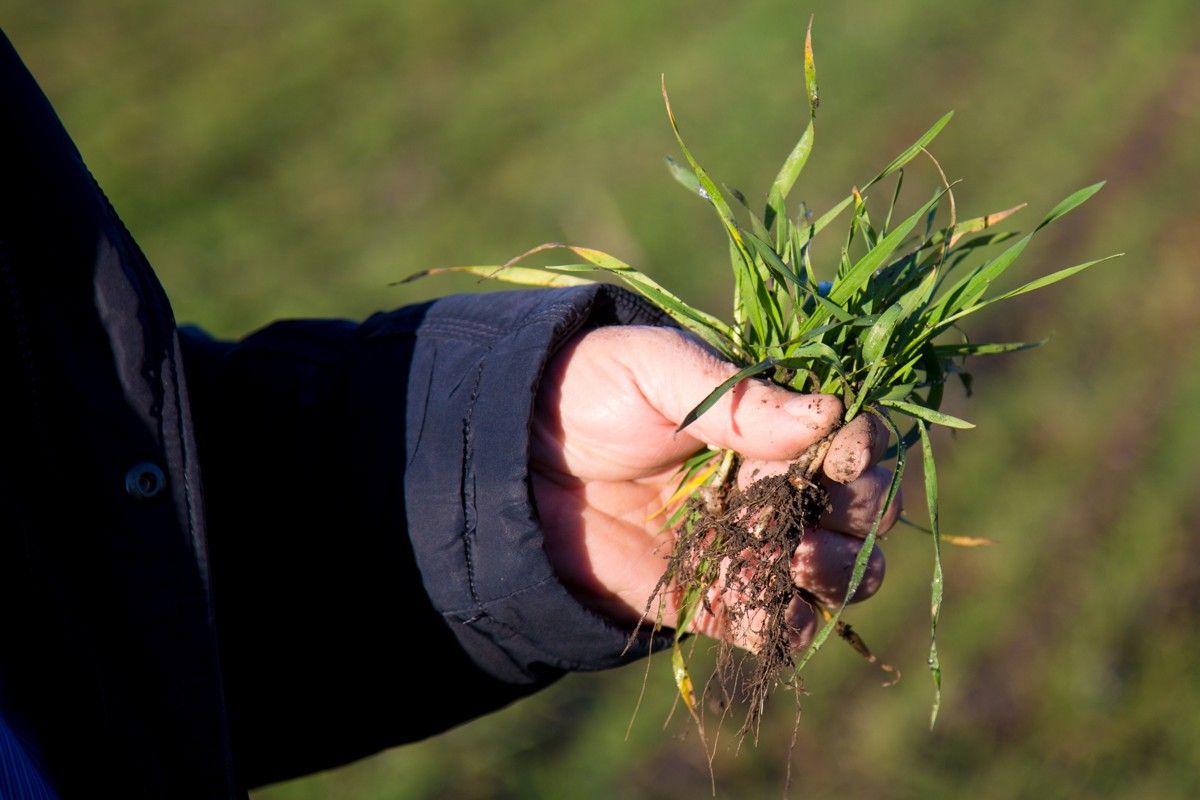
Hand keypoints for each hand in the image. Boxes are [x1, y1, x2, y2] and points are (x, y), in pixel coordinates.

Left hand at [531, 325, 900, 651]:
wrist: (513, 456)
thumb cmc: (588, 389)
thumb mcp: (657, 371)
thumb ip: (739, 400)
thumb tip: (829, 415)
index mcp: (772, 423)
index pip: (852, 439)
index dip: (864, 449)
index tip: (844, 453)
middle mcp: (774, 485)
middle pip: (858, 512)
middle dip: (859, 518)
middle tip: (819, 513)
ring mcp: (747, 545)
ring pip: (832, 576)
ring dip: (836, 577)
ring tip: (798, 562)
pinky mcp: (709, 598)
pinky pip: (770, 626)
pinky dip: (786, 629)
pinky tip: (773, 615)